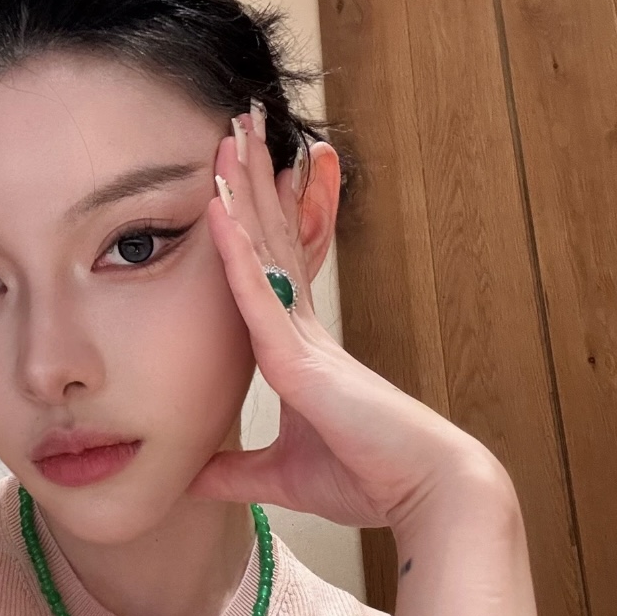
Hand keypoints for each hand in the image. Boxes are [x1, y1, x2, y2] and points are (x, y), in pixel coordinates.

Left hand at [189, 110, 503, 531]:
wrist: (427, 493)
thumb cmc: (368, 478)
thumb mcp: (280, 476)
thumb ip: (236, 473)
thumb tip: (189, 480)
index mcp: (301, 351)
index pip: (270, 271)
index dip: (254, 222)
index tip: (240, 176)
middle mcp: (304, 331)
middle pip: (271, 239)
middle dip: (255, 181)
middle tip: (239, 123)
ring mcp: (304, 338)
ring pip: (265, 249)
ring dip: (246, 189)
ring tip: (232, 130)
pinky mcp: (301, 359)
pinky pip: (258, 293)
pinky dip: (235, 249)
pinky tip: (219, 206)